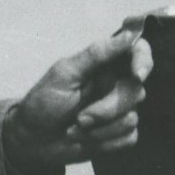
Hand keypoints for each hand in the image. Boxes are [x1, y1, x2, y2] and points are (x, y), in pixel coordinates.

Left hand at [3, 22, 152, 174]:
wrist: (31, 141)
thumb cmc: (43, 102)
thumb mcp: (64, 74)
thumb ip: (97, 54)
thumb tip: (128, 33)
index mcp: (104, 66)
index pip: (138, 53)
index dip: (143, 61)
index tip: (137, 75)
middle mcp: (116, 86)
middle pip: (136, 92)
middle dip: (107, 109)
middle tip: (80, 118)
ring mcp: (120, 111)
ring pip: (131, 119)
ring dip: (100, 129)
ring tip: (74, 129)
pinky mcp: (119, 134)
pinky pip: (129, 138)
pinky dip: (104, 142)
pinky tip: (85, 140)